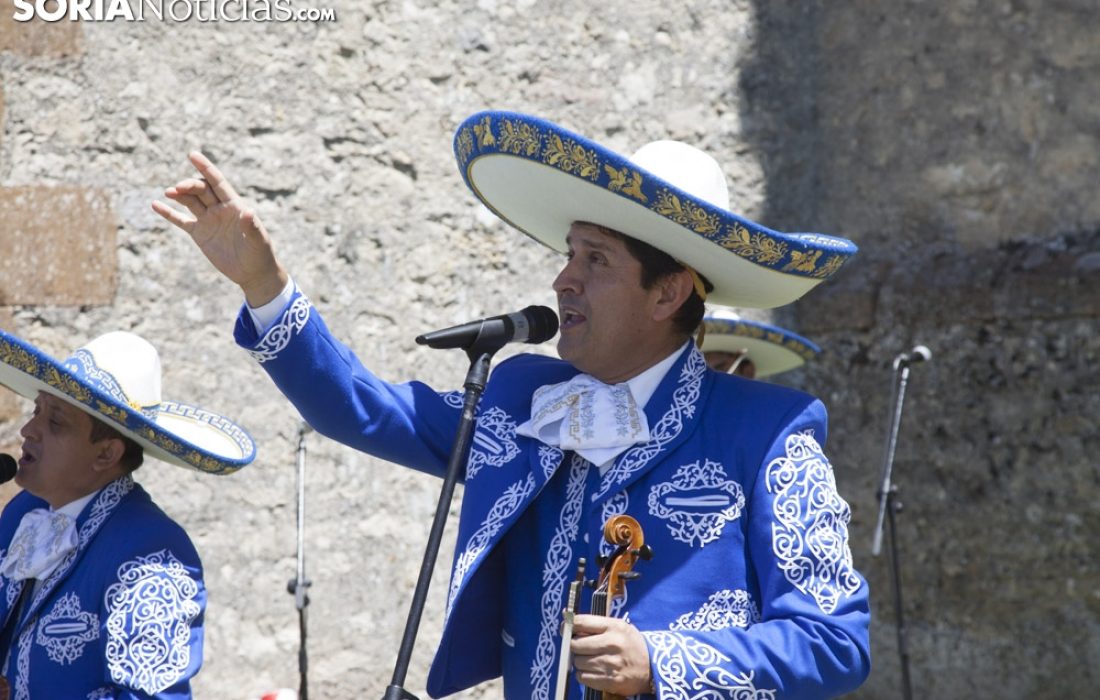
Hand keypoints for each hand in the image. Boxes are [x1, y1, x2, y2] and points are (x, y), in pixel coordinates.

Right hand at [152, 151, 288, 306]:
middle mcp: (219, 209)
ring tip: (169, 192)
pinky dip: (168, 213)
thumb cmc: (260, 254)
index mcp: (234, 205)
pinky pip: (181, 220)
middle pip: (201, 190)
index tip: (193, 155)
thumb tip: (248, 211)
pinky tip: (155, 205)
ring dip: (179, 195)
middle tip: (178, 188)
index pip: (218, 182)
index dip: (206, 168)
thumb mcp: (258, 241)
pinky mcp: (199, 234)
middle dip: (189, 185)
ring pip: (190, 201)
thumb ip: (252, 226)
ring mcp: (208, 220)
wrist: (252, 273)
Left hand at [570, 614, 652, 695]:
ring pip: (578, 662)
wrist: (652, 667)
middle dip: (574, 646)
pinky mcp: (610, 681)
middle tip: (580, 648)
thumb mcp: (618, 627)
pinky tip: (593, 671)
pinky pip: (583, 677)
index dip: (568, 626)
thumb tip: (567, 618)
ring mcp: (611, 664)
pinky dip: (584, 675)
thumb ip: (595, 624)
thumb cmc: (631, 645)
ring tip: (591, 660)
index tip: (566, 629)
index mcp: (614, 627)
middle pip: (576, 644)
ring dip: (580, 661)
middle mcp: (612, 644)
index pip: (582, 622)